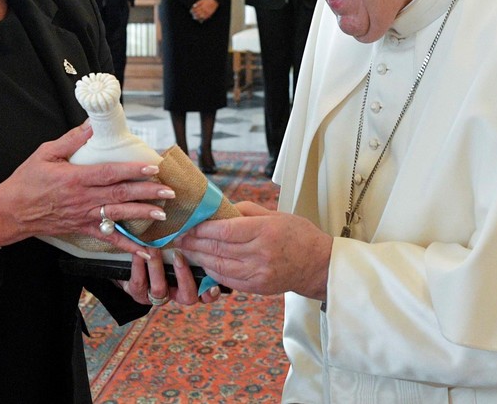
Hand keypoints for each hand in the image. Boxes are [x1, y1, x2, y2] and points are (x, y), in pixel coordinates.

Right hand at [0, 122, 174, 258]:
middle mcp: (82, 199)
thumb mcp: (46, 153)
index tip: (152, 167)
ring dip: (141, 215)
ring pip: (118, 215)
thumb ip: (72, 139)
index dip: (132, 170)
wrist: (11, 212)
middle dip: (146, 192)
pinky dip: (128, 246)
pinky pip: (108, 238)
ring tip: (162, 213)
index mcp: (75, 178)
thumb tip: (93, 124)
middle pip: (119, 195)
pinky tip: (144, 250)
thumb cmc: (27, 180)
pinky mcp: (83, 228)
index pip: (109, 173)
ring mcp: (83, 216)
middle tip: (168, 190)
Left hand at [117, 249, 224, 306]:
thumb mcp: (183, 250)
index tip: (212, 286)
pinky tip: (138, 252)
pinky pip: (139, 282)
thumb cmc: (167, 251)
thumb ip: (194, 245)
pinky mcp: (139, 293)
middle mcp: (177, 294)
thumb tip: (203, 225)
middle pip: (188, 296)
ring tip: (153, 248)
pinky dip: (138, 266)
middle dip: (183, 276)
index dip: (211, 293)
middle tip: (178, 255)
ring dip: (157, 268)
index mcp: (193, 285)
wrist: (136, 265)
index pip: (208, 295)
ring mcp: (158, 296)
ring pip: (160, 289)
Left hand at [176, 201, 331, 300]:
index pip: (223, 229)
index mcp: (264, 231)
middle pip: (217, 248)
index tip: (187, 225)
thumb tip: (219, 209)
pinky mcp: (257, 287)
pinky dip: (212, 271)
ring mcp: (258, 273)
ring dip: (198, 258)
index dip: (201, 228)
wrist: (319, 265)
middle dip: (193, 243)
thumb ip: (245, 211)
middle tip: (178, 237)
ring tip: (185, 250)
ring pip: (218, 265)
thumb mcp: (275, 214)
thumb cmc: (299, 235)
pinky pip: (227, 279)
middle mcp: (260, 253)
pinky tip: (204, 263)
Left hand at [190, 0, 217, 22]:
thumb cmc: (207, 1)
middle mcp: (204, 10)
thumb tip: (193, 6)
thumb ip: (198, 3)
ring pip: (201, 16)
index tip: (190, 11)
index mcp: (202, 6)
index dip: (192, 10)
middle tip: (192, 15)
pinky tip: (199, 21)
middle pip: (197, 13)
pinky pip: (205, 18)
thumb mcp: (202, 0)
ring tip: (194, 18)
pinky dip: (202, 20)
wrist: (215, 2)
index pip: (195, 9)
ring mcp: (207, 13)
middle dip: (194, 14)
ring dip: (197, 18)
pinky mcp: (209, 15)